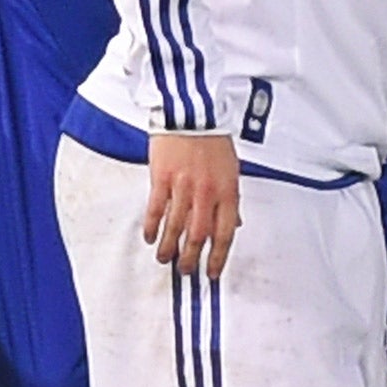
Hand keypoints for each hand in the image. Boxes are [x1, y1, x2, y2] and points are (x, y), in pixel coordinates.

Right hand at [144, 133, 240, 277]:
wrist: (193, 114)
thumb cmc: (214, 140)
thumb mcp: (232, 170)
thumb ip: (231, 199)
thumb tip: (235, 223)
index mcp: (228, 190)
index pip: (225, 232)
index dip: (218, 256)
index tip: (212, 272)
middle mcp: (206, 191)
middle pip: (199, 235)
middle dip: (191, 258)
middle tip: (185, 271)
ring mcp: (183, 185)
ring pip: (176, 226)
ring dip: (170, 247)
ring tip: (165, 259)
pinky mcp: (162, 178)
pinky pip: (156, 209)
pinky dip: (153, 226)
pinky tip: (150, 237)